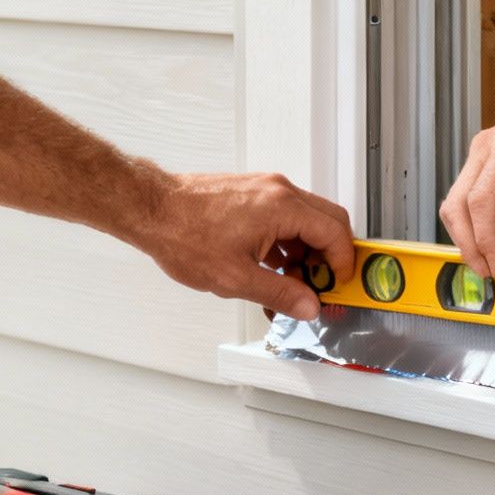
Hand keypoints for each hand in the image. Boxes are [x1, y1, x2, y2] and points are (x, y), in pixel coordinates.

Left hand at [125, 170, 355, 318]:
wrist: (150, 209)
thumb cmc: (184, 234)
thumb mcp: (235, 277)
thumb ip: (280, 294)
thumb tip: (308, 305)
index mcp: (282, 207)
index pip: (335, 232)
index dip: (343, 263)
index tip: (339, 284)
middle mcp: (279, 191)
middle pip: (329, 219)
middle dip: (332, 254)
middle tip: (325, 282)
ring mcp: (265, 188)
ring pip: (307, 217)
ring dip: (308, 248)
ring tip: (293, 280)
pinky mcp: (252, 192)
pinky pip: (285, 214)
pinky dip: (289, 239)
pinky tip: (273, 265)